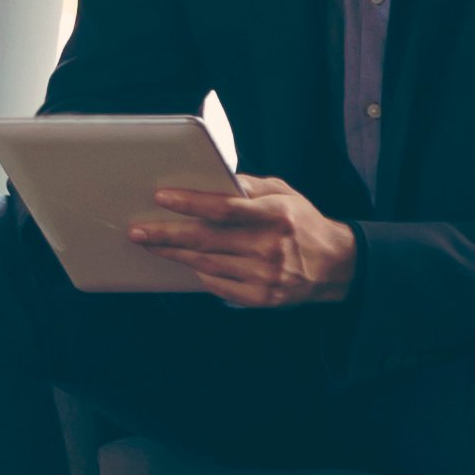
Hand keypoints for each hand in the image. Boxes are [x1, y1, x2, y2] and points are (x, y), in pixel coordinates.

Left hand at [130, 178, 356, 308]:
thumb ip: (249, 184)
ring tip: (151, 244)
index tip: (162, 198)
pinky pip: (219, 287)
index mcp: (275, 215)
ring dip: (174, 255)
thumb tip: (214, 177)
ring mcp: (265, 276)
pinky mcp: (262, 298)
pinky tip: (185, 263)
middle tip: (138, 231)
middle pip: (207, 241)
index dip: (190, 203)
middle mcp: (269, 247)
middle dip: (166, 235)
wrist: (336, 265)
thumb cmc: (303, 222)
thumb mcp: (284, 192)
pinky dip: (199, 274)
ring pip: (207, 265)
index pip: (224, 208)